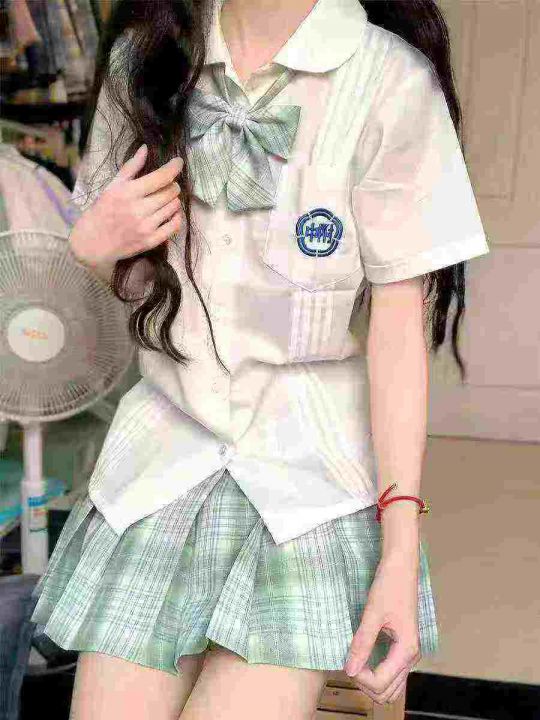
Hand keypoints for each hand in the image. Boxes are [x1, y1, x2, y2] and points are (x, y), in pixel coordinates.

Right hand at [69, 144, 183, 266]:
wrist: (93, 242)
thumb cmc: (102, 210)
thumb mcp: (112, 185)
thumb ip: (131, 167)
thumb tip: (145, 149)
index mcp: (128, 192)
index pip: (161, 177)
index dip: (174, 167)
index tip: (178, 162)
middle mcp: (139, 210)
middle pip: (171, 192)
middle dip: (172, 185)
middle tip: (167, 185)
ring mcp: (146, 227)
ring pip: (174, 207)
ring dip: (174, 200)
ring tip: (165, 199)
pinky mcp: (150, 241)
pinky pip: (174, 226)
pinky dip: (176, 217)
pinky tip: (171, 213)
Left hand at [343, 550, 420, 704]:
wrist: (401, 566)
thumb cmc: (390, 584)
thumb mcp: (373, 613)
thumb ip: (362, 643)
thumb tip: (349, 670)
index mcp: (406, 650)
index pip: (381, 683)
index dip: (360, 678)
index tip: (347, 661)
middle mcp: (411, 655)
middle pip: (388, 692)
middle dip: (366, 685)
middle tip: (350, 664)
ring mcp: (407, 652)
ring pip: (391, 685)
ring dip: (371, 681)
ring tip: (355, 661)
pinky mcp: (402, 645)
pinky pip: (390, 671)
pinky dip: (376, 671)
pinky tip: (362, 656)